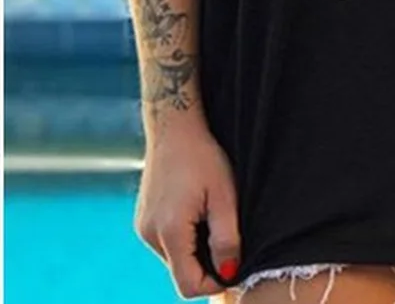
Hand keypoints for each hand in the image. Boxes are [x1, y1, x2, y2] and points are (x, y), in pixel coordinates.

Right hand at [135, 119, 241, 298]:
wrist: (174, 127)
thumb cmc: (203, 156)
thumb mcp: (224, 195)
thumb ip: (227, 238)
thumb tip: (229, 273)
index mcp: (169, 231)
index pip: (187, 285)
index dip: (214, 283)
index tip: (234, 266)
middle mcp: (149, 234)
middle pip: (180, 272)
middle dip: (205, 264)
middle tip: (226, 236)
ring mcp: (143, 227)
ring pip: (173, 258)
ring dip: (194, 250)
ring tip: (210, 217)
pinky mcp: (142, 219)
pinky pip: (165, 243)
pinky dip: (183, 238)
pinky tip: (196, 211)